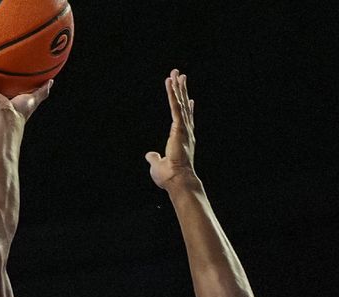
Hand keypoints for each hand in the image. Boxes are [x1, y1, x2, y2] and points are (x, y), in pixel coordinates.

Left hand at [145, 69, 197, 190]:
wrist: (177, 181)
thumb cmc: (169, 177)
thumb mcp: (158, 165)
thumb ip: (154, 158)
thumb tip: (149, 154)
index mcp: (182, 140)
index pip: (185, 121)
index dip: (187, 109)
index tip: (190, 99)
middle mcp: (185, 132)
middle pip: (184, 106)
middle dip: (182, 90)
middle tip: (181, 76)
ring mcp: (183, 129)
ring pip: (180, 103)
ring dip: (178, 87)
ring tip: (176, 73)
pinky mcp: (179, 128)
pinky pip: (175, 107)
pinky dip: (172, 94)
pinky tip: (170, 82)